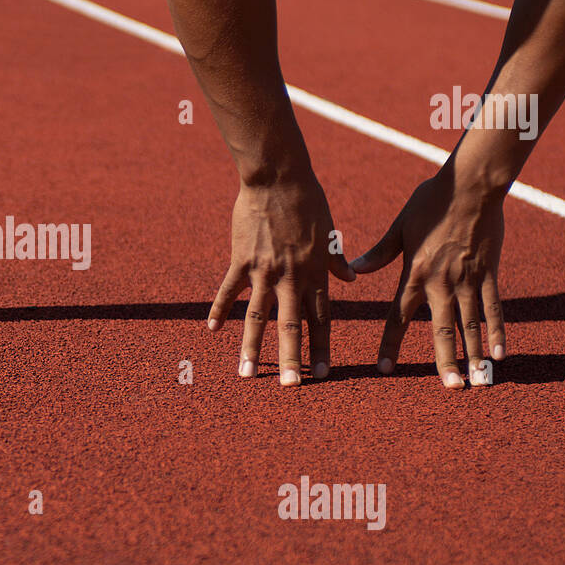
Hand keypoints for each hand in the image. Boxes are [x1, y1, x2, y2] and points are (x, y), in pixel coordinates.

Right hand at [208, 177, 354, 384]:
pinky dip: (218, 310)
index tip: (322, 374)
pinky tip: (211, 330)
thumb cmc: (308, 199)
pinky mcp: (241, 259)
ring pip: (257, 317)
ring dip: (251, 347)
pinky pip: (228, 290)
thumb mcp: (330, 230)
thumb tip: (352, 278)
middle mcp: (291, 277)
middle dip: (291, 359)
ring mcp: (264, 270)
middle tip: (289, 387)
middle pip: (291, 326)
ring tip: (246, 373)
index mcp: (315, 273)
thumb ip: (337, 259)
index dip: (322, 347)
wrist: (278, 177)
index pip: (321, 318)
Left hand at [350, 172, 506, 387]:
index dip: (391, 344)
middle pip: (442, 330)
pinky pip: (495, 308)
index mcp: (414, 273)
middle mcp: (441, 283)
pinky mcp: (490, 274)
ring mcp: (468, 280)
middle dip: (446, 361)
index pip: (398, 317)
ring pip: (472, 325)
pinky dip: (498, 331)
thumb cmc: (431, 202)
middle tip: (451, 388)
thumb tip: (355, 270)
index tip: (385, 370)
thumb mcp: (399, 227)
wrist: (470, 186)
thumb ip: (379, 253)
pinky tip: (501, 355)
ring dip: (476, 354)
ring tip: (480, 381)